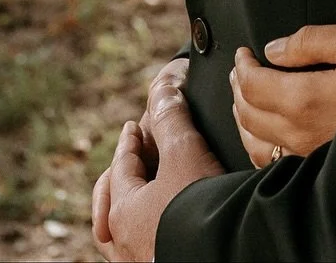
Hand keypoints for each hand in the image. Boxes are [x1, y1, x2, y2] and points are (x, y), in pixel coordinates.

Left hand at [91, 60, 223, 262]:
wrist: (225, 253)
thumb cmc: (199, 207)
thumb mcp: (185, 152)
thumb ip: (171, 119)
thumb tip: (162, 88)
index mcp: (122, 212)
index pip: (119, 168)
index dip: (128, 142)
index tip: (131, 127)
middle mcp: (123, 244)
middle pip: (109, 207)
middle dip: (115, 180)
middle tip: (122, 164)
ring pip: (118, 236)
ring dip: (124, 211)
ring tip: (133, 200)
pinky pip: (138, 252)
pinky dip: (139, 233)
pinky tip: (156, 228)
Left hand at [231, 22, 335, 163]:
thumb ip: (312, 40)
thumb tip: (274, 48)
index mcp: (307, 99)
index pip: (254, 85)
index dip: (243, 65)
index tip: (244, 51)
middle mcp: (302, 133)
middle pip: (250, 114)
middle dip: (239, 87)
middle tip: (240, 68)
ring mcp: (311, 155)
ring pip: (257, 142)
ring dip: (244, 116)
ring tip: (244, 96)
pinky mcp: (322, 166)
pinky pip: (275, 162)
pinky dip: (259, 144)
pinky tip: (264, 133)